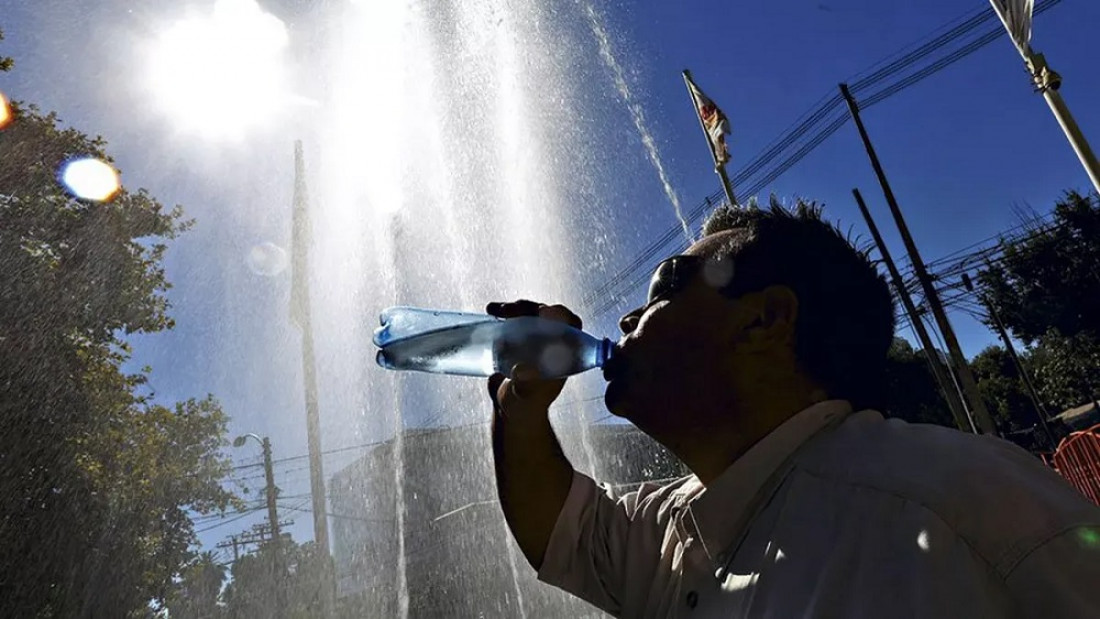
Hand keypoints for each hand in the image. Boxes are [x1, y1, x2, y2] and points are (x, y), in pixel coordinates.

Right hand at [486, 300, 583, 416]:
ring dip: (514, 308)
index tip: (545, 312)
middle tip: (510, 310)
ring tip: (495, 310)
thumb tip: (520, 371)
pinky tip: (490, 311)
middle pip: (547, 315)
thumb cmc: (525, 406)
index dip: (562, 316)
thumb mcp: (526, 396)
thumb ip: (525, 386)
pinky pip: (514, 318)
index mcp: (563, 354)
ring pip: (529, 313)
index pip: (572, 326)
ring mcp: (534, 340)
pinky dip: (503, 312)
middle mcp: (551, 344)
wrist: (509, 410)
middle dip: (529, 307)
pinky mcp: (517, 339)